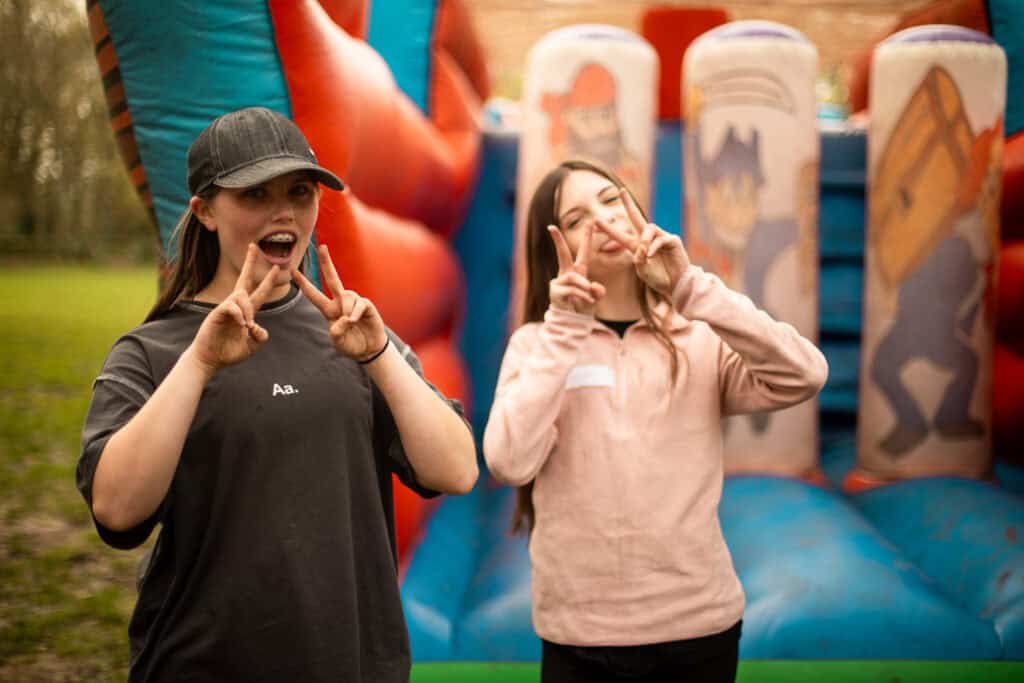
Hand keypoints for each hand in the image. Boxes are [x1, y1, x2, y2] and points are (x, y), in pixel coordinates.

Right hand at [190, 243, 276, 373]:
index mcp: (247, 312)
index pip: (260, 292)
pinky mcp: (216, 313)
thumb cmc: (229, 352)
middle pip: (244, 279)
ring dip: (248, 309)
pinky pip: (231, 306)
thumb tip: (258, 327)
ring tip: (247, 327)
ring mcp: (226, 308)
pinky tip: (241, 325)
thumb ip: (261, 336)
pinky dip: (239, 314)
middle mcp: (237, 306)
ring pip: (240, 295)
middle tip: (254, 246)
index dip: (268, 280)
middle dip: (249, 263)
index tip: (277, 267)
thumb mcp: (252, 346)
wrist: (210, 360)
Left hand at [293, 244, 387, 360]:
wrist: (369, 349)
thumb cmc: (351, 344)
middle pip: (332, 278)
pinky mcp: (366, 305)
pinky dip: (355, 312)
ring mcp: (354, 302)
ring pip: (346, 296)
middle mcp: (340, 302)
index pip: (313, 294)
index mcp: (329, 310)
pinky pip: (359, 304)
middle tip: (321, 246)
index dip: (303, 283)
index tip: (292, 271)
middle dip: (326, 262)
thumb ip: (336, 333)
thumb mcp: (338, 342)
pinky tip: (354, 320)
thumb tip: (342, 320)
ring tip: (350, 324)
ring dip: (346, 310)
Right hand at [548, 222, 604, 314]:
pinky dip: (581, 295)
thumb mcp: (596, 298)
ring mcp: (559, 282)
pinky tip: (587, 301)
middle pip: (562, 255)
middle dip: (557, 241)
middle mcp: (567, 274)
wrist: (573, 322)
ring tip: (590, 296)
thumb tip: (592, 286)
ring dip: (583, 286)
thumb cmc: (584, 307)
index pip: (583, 252)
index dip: (586, 237)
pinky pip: (571, 290)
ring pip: (572, 278)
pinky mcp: (555, 292)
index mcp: (579, 271)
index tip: (589, 222)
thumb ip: (598, 291)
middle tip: (551, 227)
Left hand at [595, 189, 689, 295]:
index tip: (595, 221)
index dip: (608, 229)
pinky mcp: (672, 240)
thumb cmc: (658, 278)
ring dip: (644, 238)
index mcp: (637, 247)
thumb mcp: (643, 271)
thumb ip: (638, 259)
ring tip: (644, 251)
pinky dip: (654, 246)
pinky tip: (651, 255)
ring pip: (649, 228)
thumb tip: (641, 244)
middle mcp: (648, 239)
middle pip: (636, 217)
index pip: (620, 235)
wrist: (675, 285)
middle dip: (629, 204)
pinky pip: (661, 238)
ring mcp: (661, 238)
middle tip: (621, 191)